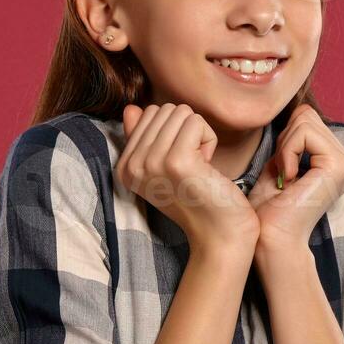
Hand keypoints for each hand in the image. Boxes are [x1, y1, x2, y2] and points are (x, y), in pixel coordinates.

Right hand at [116, 103, 258, 255]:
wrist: (218, 235)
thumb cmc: (198, 199)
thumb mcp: (164, 167)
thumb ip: (146, 137)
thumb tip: (131, 108)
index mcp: (124, 167)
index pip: (147, 114)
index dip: (173, 133)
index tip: (180, 164)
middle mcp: (132, 165)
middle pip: (164, 109)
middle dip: (187, 131)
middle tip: (193, 166)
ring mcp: (152, 163)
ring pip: (181, 113)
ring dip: (199, 136)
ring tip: (199, 167)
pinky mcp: (177, 161)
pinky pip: (196, 122)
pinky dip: (209, 139)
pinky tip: (206, 166)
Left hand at [247, 105, 343, 255]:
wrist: (270, 239)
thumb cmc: (268, 210)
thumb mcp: (279, 164)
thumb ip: (292, 139)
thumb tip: (298, 110)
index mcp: (338, 162)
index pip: (308, 118)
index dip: (285, 138)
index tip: (282, 172)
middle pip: (307, 115)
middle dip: (284, 141)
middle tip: (282, 175)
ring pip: (305, 120)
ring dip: (284, 148)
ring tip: (286, 179)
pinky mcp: (338, 166)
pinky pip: (304, 133)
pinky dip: (287, 152)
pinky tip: (289, 180)